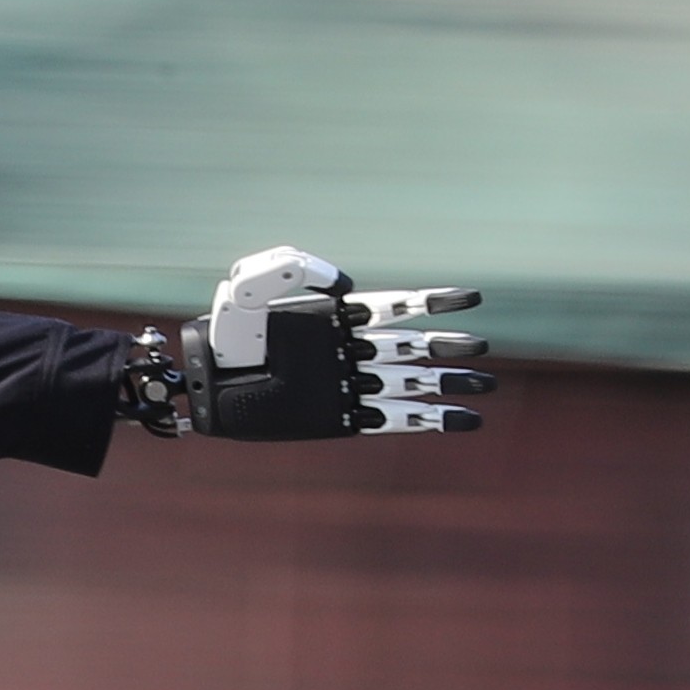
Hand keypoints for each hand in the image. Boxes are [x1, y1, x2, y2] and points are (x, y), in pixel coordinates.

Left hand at [161, 247, 489, 440]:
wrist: (203, 383)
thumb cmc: (223, 331)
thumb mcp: (249, 284)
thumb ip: (297, 268)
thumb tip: (348, 284)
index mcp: (335, 317)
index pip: (396, 306)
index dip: (434, 302)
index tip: (471, 299)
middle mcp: (348, 350)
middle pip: (413, 346)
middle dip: (449, 346)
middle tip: (482, 348)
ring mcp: (348, 385)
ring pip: (412, 384)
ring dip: (450, 384)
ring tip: (485, 386)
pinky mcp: (341, 418)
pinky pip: (394, 420)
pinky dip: (429, 422)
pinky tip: (461, 421)